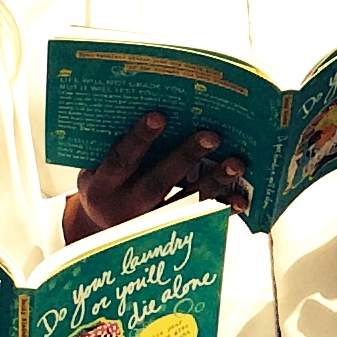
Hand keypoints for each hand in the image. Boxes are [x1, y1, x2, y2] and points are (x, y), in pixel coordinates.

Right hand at [68, 111, 248, 241]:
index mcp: (102, 186)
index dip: (139, 138)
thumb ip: (112, 145)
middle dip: (185, 157)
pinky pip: (199, 222)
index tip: (159, 116)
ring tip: (236, 163)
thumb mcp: (95, 169)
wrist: (98, 235)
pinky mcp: (169, 232)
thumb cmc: (103, 184)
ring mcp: (149, 223)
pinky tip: (241, 200)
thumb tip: (139, 101)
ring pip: (184, 202)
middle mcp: (125, 207)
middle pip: (158, 182)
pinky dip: (221, 210)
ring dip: (213, 182)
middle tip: (212, 136)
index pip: (120, 159)